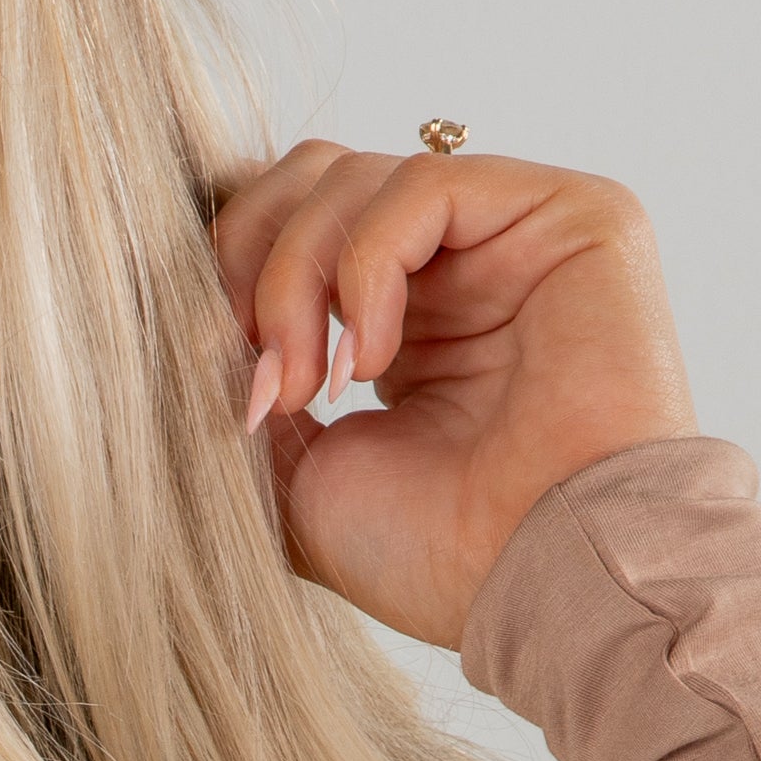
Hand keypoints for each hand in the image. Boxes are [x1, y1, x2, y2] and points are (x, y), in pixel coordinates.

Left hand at [211, 140, 697, 647]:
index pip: (290, 222)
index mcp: (400, 320)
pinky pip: (424, 182)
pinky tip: (373, 363)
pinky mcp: (572, 213)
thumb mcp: (294, 478)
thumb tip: (187, 331)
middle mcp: (459, 266)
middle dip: (248, 262)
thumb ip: (242, 395)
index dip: (227, 272)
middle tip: (252, 371)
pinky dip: (367, 267)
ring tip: (311, 389)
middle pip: (310, 178)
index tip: (203, 366)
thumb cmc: (438, 555)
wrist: (540, 584)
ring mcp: (515, 234)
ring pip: (352, 176)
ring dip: (297, 278)